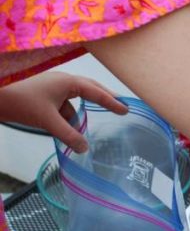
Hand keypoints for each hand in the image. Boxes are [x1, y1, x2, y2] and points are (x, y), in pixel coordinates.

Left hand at [0, 72, 127, 152]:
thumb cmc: (21, 102)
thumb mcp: (48, 121)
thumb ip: (68, 135)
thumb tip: (85, 149)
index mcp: (67, 82)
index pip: (96, 92)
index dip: (112, 102)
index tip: (126, 109)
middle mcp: (62, 81)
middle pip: (90, 89)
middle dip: (104, 99)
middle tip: (120, 107)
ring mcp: (53, 87)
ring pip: (75, 100)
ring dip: (81, 113)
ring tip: (88, 128)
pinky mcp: (45, 95)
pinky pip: (64, 105)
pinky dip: (69, 117)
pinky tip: (69, 129)